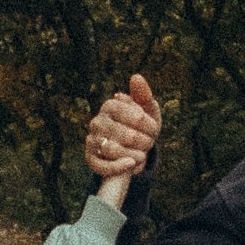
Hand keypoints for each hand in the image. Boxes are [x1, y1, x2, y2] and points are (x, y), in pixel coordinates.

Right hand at [87, 73, 162, 201]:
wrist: (131, 149)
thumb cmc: (140, 127)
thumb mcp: (147, 111)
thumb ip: (144, 95)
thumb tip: (136, 77)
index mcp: (110, 105)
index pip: (136, 116)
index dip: (149, 126)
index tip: (154, 130)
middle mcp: (97, 121)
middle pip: (128, 135)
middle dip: (144, 142)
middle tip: (148, 143)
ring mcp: (92, 140)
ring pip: (114, 150)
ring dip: (135, 155)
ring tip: (142, 155)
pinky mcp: (91, 159)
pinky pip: (103, 166)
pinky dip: (119, 167)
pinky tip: (131, 164)